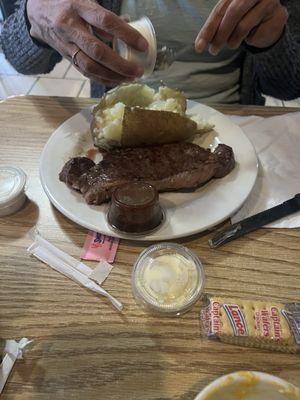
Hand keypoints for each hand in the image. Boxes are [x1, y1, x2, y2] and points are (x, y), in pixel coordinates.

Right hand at [26, 0, 147, 85]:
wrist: (38, 12)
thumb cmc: (68, 4)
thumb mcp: (85, 1)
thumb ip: (104, 15)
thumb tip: (129, 26)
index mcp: (79, 8)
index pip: (106, 22)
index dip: (126, 35)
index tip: (143, 46)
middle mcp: (71, 27)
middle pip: (98, 51)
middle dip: (120, 65)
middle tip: (138, 71)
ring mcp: (67, 45)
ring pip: (90, 66)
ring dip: (112, 76)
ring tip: (130, 79)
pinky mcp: (66, 58)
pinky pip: (85, 73)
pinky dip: (102, 79)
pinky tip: (116, 81)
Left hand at [195, 0, 287, 54]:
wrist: (271, 21)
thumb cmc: (246, 17)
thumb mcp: (228, 18)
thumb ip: (216, 25)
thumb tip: (200, 44)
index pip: (219, 10)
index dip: (208, 29)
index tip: (199, 47)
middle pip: (232, 14)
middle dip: (219, 36)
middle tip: (213, 51)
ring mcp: (267, 1)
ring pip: (243, 26)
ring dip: (233, 41)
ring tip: (232, 45)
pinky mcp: (277, 14)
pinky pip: (256, 33)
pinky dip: (250, 40)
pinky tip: (252, 36)